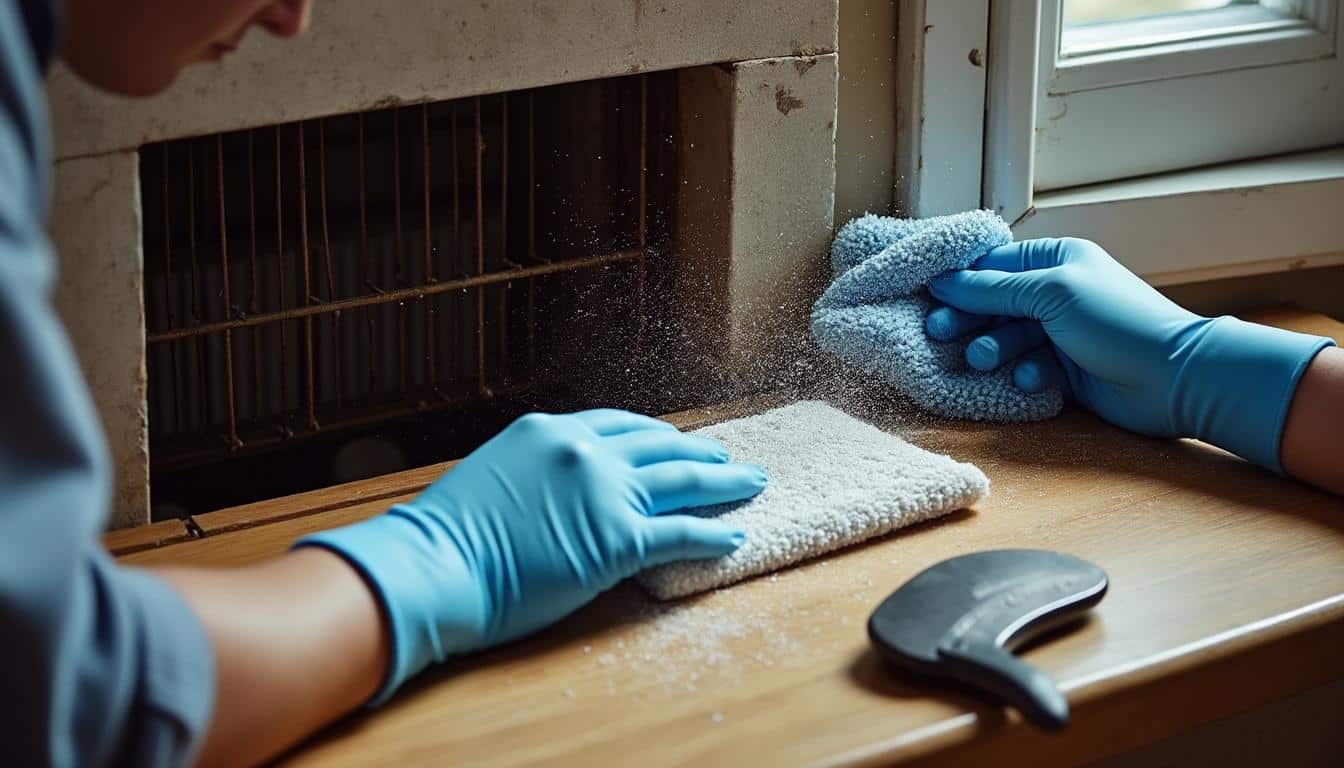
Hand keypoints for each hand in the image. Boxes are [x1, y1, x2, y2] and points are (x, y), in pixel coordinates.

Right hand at [297, 409, 766, 701]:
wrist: (434, 567)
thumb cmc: (446, 537)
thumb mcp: (491, 479)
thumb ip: (532, 474)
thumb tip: (550, 491)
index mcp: (550, 431)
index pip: (619, 425)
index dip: (655, 435)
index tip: (675, 440)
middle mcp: (583, 450)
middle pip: (660, 444)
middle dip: (700, 450)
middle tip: (728, 456)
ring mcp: (604, 491)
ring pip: (683, 480)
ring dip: (724, 480)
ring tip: (752, 482)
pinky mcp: (618, 538)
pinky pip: (681, 531)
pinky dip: (714, 530)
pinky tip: (735, 532)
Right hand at [925, 237, 1332, 470]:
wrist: (1173, 379)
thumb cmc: (1116, 322)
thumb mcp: (1051, 293)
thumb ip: (993, 289)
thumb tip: (942, 280)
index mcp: (1056, 260)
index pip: (992, 263)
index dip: (959, 279)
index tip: (927, 294)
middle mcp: (1054, 293)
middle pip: (992, 303)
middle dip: (967, 318)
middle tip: (939, 333)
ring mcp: (1058, 333)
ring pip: (1003, 338)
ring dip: (992, 350)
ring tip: (983, 361)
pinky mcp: (1061, 370)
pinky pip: (1023, 367)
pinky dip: (1021, 373)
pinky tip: (1029, 380)